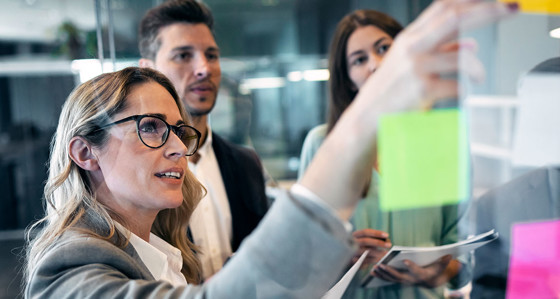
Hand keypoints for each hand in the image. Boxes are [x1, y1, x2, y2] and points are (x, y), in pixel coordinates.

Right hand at [299, 0, 516, 220]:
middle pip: (455, 18)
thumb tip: (470, 44)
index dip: (470, 0)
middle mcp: (411, 47)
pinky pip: (457, 86)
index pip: (442, 8)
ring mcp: (416, 68)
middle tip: (512, 9)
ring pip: (462, 56)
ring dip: (477, 66)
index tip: (495, 1)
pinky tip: (462, 93)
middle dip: (488, 11)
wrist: (366, 119)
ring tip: (480, 75)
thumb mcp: (407, 65)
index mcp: (408, 38)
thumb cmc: (388, 92)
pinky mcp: (422, 90)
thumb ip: (438, 51)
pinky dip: (464, 89)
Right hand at [352, 229, 391, 265]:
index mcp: (354, 235)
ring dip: (378, 253)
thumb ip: (372, 239)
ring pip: (366, 253)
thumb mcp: (363, 240)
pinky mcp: (352, 262)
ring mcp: (351, 253)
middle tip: (389, 244)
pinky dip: (373, 260)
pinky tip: (380, 260)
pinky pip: (365, 262)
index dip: (376, 233)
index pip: (365, 232)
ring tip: (386, 254)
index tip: (387, 235)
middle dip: (378, 242)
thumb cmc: (359, 247)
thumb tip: (386, 240)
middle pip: (366, 241)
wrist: (345, 257)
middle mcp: (351, 243)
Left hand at [371, 255, 459, 287]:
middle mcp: (411, 280)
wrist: (430, 281)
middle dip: (389, 271)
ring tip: (374, 268)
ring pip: (391, 279)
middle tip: (381, 265)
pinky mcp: (398, 280)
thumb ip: (444, 261)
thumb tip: (450, 255)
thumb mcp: (440, 265)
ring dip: (382, 274)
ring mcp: (404, 281)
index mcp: (421, 275)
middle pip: (399, 276)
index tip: (405, 261)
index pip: (416, 271)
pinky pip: (388, 279)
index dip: (411, 267)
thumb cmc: (434, 269)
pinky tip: (372, 271)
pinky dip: (380, 276)